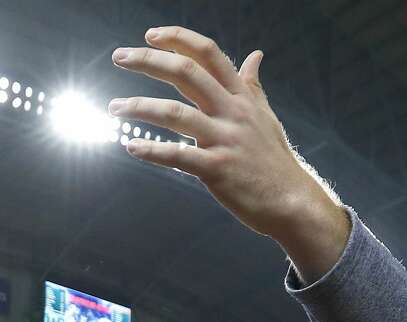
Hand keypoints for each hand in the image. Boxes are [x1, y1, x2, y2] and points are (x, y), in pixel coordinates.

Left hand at [110, 28, 344, 246]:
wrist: (291, 202)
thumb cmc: (274, 161)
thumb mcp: (266, 117)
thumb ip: (253, 86)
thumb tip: (255, 56)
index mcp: (241, 97)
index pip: (208, 54)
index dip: (178, 39)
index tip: (151, 35)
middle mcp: (231, 112)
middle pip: (186, 73)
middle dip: (149, 60)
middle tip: (119, 56)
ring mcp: (224, 140)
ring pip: (175, 114)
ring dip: (139, 107)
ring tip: (114, 107)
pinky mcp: (217, 171)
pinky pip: (178, 157)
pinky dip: (152, 152)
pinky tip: (131, 146)